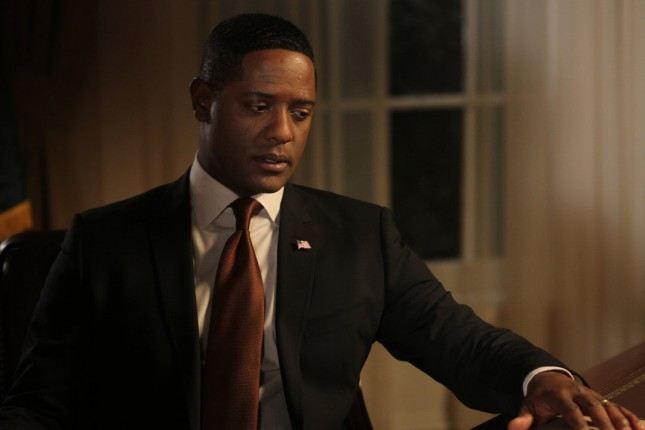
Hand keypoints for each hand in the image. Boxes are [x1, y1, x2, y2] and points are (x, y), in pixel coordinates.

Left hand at [507, 371, 641, 429]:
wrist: (547, 379)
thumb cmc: (539, 398)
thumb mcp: (528, 407)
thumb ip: (523, 419)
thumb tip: (513, 429)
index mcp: (559, 395)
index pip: (570, 410)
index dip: (578, 423)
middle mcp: (578, 392)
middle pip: (593, 405)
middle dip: (605, 421)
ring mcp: (591, 394)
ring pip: (608, 405)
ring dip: (621, 420)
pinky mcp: (601, 398)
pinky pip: (617, 406)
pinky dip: (629, 417)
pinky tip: (640, 429)